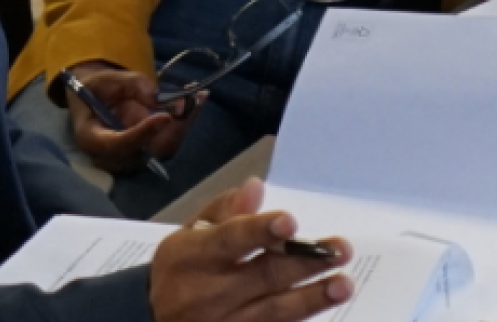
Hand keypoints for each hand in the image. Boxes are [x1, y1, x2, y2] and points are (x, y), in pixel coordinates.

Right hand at [64, 63, 196, 172]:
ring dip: (185, 123)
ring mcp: (132, 157)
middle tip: (193, 100)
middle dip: (175, 127)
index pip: (117, 145)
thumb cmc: (96, 89)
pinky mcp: (147, 152)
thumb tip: (159, 99)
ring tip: (199, 97)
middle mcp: (112, 156)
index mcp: (92, 138)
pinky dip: (184, 123)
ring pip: (164, 148)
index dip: (142, 134)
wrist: (94, 99)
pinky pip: (169, 142)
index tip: (164, 117)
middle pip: (148, 151)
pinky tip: (196, 101)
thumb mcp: (108, 79)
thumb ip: (132, 86)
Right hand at [150, 177, 352, 321]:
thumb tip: (256, 188)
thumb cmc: (183, 269)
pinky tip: (321, 310)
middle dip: (304, 263)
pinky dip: (297, 321)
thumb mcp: (190, 235)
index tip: (291, 223)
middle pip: (262, 277)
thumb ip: (225, 211)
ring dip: (311, 299)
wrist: (153, 320)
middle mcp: (205, 294)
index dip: (260, 231)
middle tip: (341, 250)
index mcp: (191, 257)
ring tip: (343, 285)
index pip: (230, 241)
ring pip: (272, 312)